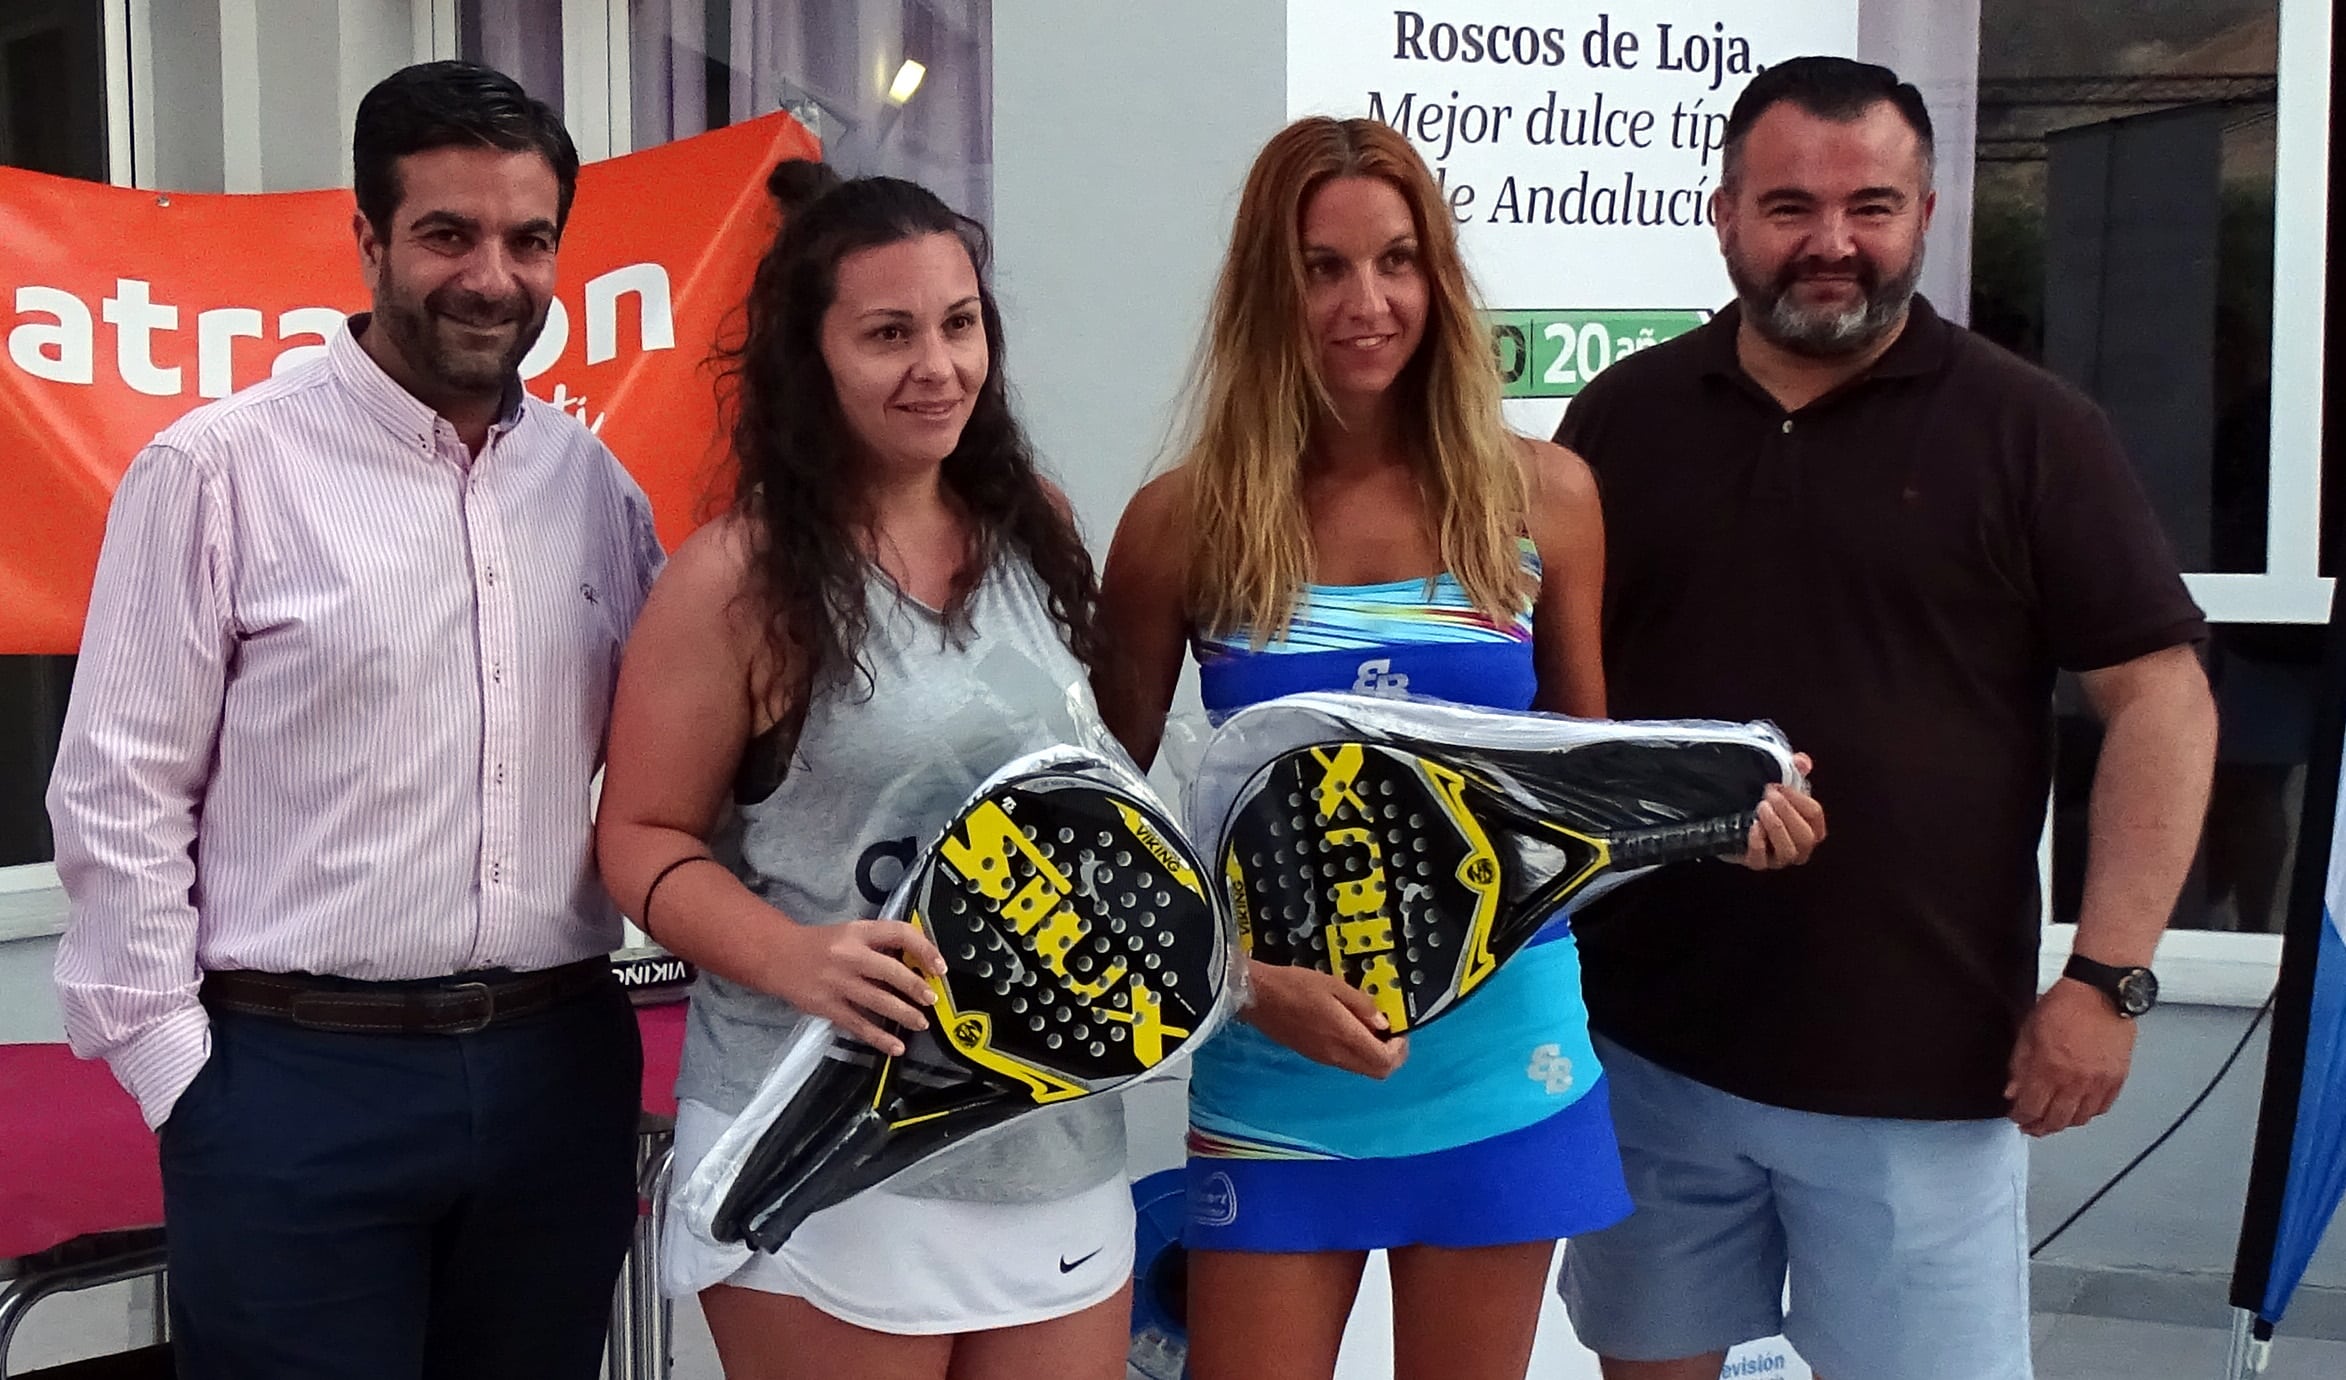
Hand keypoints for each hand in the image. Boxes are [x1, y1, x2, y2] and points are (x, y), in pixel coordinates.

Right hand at [761, 919, 947, 1056]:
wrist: (776, 956)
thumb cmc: (818, 945)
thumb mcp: (850, 933)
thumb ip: (878, 944)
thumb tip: (916, 961)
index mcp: (858, 932)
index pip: (899, 933)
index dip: (925, 949)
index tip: (939, 966)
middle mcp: (849, 955)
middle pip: (892, 971)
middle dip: (917, 987)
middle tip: (932, 998)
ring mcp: (838, 982)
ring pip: (879, 1000)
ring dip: (905, 1014)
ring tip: (920, 1022)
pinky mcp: (827, 1006)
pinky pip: (859, 1024)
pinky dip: (879, 1037)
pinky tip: (895, 1046)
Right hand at [1244, 962, 1409, 1078]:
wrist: (1257, 996)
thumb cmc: (1293, 986)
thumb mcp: (1334, 985)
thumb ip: (1362, 1005)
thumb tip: (1383, 1023)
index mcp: (1344, 1037)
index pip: (1384, 1061)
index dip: (1400, 1049)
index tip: (1400, 1030)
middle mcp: (1336, 1054)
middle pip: (1376, 1072)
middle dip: (1391, 1056)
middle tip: (1392, 1033)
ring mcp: (1324, 1058)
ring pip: (1361, 1069)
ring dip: (1373, 1054)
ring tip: (1371, 1028)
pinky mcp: (1313, 1055)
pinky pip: (1345, 1061)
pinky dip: (1356, 1051)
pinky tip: (1350, 1029)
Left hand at [1729, 753, 1825, 869]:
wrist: (1735, 824)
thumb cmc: (1765, 806)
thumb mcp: (1781, 787)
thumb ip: (1794, 771)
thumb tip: (1802, 761)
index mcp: (1811, 828)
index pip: (1815, 814)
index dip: (1798, 798)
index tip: (1779, 786)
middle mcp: (1799, 847)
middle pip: (1806, 836)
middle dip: (1788, 812)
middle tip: (1769, 796)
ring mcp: (1778, 859)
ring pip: (1788, 850)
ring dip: (1776, 827)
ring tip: (1761, 808)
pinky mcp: (1757, 864)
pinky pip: (1760, 860)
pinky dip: (1758, 842)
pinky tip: (1752, 827)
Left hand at [2005, 977, 2136, 1135]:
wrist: (2101, 992)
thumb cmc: (2065, 1005)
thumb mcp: (2028, 1032)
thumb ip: (2019, 1065)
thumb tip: (2013, 1090)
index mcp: (2049, 1069)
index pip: (2030, 1108)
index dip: (2020, 1116)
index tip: (2016, 1115)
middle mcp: (2075, 1081)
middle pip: (2055, 1120)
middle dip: (2039, 1127)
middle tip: (2031, 1125)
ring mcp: (2098, 1082)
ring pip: (2079, 1119)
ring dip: (2063, 1123)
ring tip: (2053, 1120)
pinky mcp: (2116, 1079)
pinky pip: (2101, 1108)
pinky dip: (2088, 1113)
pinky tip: (2078, 1109)